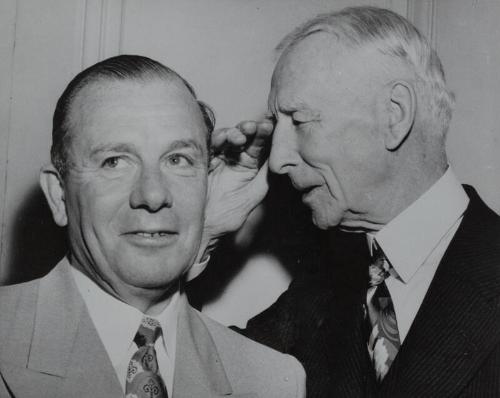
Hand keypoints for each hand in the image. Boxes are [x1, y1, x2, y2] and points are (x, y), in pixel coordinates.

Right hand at [197, 119, 272, 260]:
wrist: (204, 227)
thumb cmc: (229, 216)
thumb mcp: (253, 195)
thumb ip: (265, 175)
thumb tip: (280, 156)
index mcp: (250, 166)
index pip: (259, 145)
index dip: (263, 134)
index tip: (268, 126)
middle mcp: (235, 159)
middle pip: (243, 137)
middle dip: (249, 129)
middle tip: (253, 127)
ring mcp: (218, 158)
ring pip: (227, 137)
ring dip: (233, 133)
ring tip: (239, 138)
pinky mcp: (203, 161)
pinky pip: (209, 146)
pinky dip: (215, 140)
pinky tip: (222, 140)